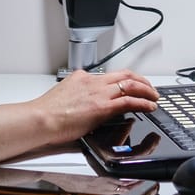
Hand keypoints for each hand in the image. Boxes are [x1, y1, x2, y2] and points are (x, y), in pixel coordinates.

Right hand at [33, 68, 158, 140]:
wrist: (41, 119)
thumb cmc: (46, 113)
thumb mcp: (64, 96)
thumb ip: (78, 96)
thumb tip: (85, 105)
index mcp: (82, 77)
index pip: (109, 76)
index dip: (124, 80)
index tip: (130, 85)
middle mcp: (93, 81)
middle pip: (124, 75)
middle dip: (141, 81)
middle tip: (149, 88)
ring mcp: (99, 93)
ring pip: (131, 84)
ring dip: (146, 90)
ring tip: (154, 97)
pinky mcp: (103, 106)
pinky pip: (129, 101)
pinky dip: (143, 102)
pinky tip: (149, 106)